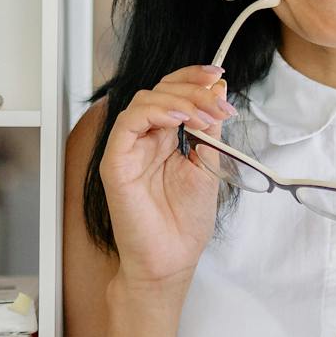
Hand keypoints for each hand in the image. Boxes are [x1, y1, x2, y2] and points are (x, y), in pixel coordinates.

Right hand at [100, 64, 235, 291]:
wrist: (171, 260)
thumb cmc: (185, 224)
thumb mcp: (208, 165)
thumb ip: (209, 129)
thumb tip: (219, 90)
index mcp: (165, 139)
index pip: (173, 94)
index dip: (193, 79)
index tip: (219, 76)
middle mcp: (144, 139)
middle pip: (160, 91)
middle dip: (193, 89)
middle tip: (219, 101)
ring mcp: (128, 149)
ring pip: (144, 100)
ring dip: (179, 99)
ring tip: (204, 114)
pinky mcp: (116, 161)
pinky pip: (128, 122)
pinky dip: (155, 112)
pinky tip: (179, 117)